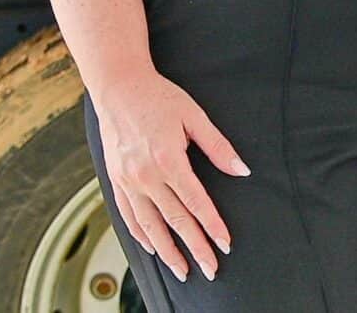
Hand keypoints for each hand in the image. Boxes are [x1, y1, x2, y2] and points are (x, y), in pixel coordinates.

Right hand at [92, 67, 247, 282]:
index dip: (211, 225)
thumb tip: (242, 170)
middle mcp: (145, 176)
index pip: (195, 202)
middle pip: (174, 220)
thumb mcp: (196, 117)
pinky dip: (141, 235)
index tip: (225, 243)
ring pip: (148, 225)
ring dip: (166, 250)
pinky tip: (152, 248)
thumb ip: (219, 147)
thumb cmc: (160, 99)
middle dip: (194, 247)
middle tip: (209, 269)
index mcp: (168, 160)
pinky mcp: (115, 181)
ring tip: (182, 269)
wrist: (119, 88)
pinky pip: (128, 215)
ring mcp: (127, 181)